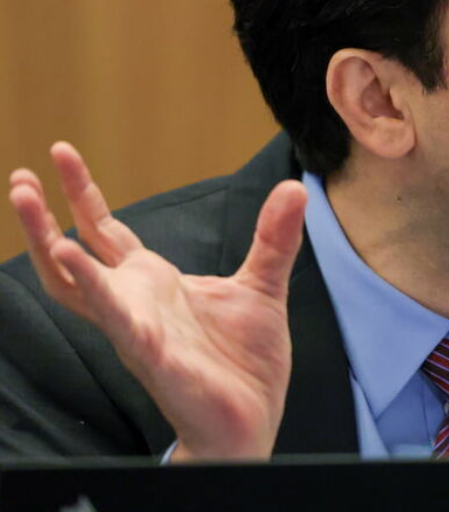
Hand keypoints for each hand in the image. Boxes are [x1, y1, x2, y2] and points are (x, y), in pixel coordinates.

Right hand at [7, 142, 306, 460]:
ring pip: (76, 288)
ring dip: (50, 249)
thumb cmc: (243, 360)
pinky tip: (74, 258)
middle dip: (43, 218)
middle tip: (21, 178)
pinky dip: (96, 289)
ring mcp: (137, 329)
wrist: (251, 420)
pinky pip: (117, 320)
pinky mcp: (154, 355)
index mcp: (152, 283)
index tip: (60, 154)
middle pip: (73, 254)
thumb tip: (295, 188)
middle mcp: (133, 304)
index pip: (104, 230)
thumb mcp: (264, 285)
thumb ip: (274, 238)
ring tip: (30, 208)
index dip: (81, 194)